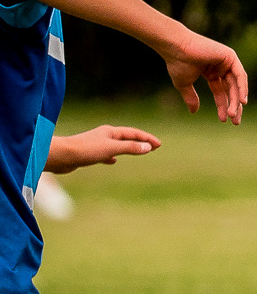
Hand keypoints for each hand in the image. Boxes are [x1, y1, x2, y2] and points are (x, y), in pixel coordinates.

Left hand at [46, 124, 161, 173]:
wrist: (60, 156)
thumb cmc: (85, 150)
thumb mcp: (111, 148)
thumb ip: (130, 147)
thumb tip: (148, 147)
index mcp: (110, 132)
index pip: (133, 133)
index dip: (147, 138)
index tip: (158, 144)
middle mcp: (103, 136)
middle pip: (126, 137)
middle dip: (140, 141)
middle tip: (153, 146)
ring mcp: (96, 144)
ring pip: (116, 145)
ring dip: (128, 148)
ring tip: (137, 151)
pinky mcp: (89, 153)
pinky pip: (106, 153)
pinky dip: (113, 156)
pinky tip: (113, 161)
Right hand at [162, 29, 248, 123]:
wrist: (175, 47)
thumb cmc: (177, 63)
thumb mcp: (184, 84)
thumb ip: (191, 98)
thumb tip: (194, 112)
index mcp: (211, 72)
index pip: (221, 92)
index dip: (223, 106)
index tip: (224, 119)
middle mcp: (220, 66)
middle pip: (231, 90)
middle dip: (234, 106)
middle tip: (234, 121)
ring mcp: (226, 60)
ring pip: (236, 84)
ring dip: (236, 100)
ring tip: (233, 114)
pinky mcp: (230, 56)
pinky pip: (240, 75)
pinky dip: (242, 88)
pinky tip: (242, 101)